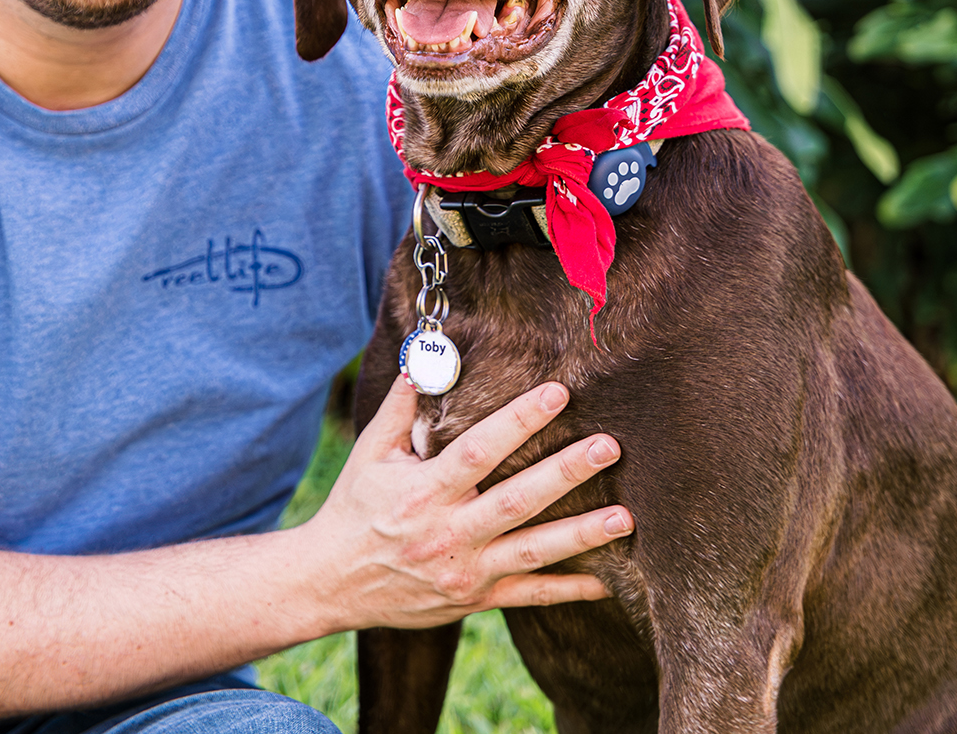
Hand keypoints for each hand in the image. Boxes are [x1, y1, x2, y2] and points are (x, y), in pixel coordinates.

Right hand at [294, 376, 632, 631]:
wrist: (331, 582)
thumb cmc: (354, 508)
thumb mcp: (371, 453)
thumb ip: (402, 408)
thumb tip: (424, 358)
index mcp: (424, 491)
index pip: (479, 451)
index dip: (519, 420)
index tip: (558, 393)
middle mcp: (448, 532)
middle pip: (517, 500)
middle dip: (565, 472)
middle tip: (610, 447)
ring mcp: (464, 570)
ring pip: (532, 551)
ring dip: (581, 535)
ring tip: (625, 516)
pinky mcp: (474, 599)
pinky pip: (528, 595)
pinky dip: (568, 590)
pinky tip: (609, 582)